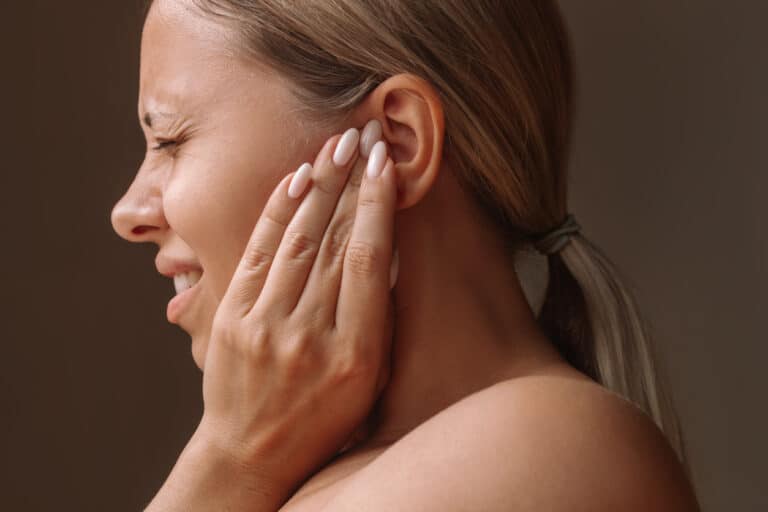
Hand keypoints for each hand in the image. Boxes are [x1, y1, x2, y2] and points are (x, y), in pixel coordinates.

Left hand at [196, 123, 397, 495]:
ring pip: (298, 237)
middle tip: (366, 135)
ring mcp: (265, 324)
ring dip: (320, 184)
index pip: (368, 260)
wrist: (252, 452)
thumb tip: (385, 248)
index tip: (387, 165)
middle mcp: (309, 334)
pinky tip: (297, 178)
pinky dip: (279, 209)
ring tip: (338, 145)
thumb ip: (377, 317)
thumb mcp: (368, 380)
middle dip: (352, 180)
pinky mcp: (233, 317)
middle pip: (334, 240)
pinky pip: (259, 251)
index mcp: (354, 352)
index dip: (377, 205)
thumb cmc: (322, 418)